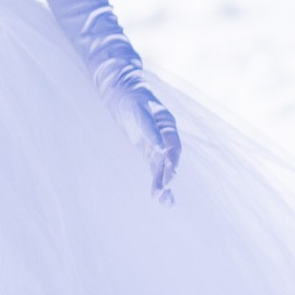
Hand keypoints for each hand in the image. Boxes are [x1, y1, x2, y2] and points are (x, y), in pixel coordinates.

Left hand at [100, 64, 181, 202]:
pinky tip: (159, 197)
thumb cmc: (131, 98)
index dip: (172, 163)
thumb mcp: (138, 109)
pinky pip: (155, 169)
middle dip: (167, 177)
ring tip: (165, 203)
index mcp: (167, 125)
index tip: (168, 177)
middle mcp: (165, 137)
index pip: (174, 147)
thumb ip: (149, 128)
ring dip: (164, 185)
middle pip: (170, 161)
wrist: (121, 91)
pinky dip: (157, 182)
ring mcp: (157, 145)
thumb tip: (159, 146)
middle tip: (162, 193)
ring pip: (163, 168)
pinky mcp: (148, 151)